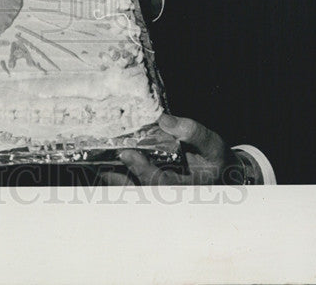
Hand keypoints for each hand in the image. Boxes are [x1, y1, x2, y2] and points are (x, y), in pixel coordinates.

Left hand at [102, 113, 248, 185]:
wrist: (220, 174)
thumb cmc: (215, 159)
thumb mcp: (212, 143)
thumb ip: (192, 132)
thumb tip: (164, 119)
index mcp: (186, 186)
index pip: (162, 183)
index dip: (143, 171)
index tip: (128, 154)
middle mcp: (170, 195)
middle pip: (140, 190)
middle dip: (119, 177)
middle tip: (101, 161)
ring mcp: (159, 194)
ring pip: (132, 192)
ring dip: (113, 179)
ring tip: (96, 163)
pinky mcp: (150, 189)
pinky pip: (130, 188)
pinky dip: (116, 178)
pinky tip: (103, 166)